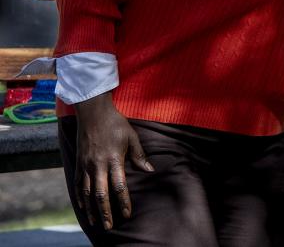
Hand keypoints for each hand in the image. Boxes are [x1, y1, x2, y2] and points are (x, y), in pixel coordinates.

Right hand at [73, 92, 153, 229]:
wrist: (93, 112)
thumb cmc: (115, 123)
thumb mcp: (131, 136)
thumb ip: (139, 155)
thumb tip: (150, 171)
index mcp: (113, 159)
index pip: (119, 186)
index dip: (123, 202)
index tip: (127, 214)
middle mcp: (98, 165)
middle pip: (101, 194)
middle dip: (106, 211)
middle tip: (110, 226)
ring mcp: (86, 165)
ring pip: (87, 193)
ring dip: (92, 209)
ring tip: (97, 222)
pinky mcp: (78, 163)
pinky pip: (77, 184)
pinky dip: (80, 198)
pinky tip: (84, 208)